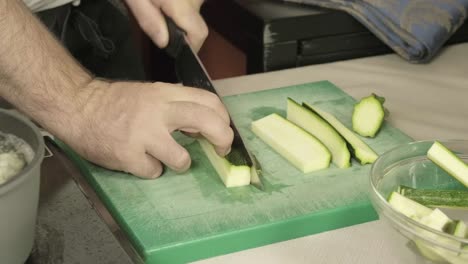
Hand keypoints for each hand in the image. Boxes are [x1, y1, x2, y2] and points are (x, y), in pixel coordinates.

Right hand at [66, 80, 232, 178]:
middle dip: (223, 140)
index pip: (210, 101)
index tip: (223, 132)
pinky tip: (140, 160)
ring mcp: (143, 135)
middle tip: (222, 150)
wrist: (77, 106)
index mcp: (165, 94)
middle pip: (208, 122)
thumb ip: (176, 104)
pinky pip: (153, 172)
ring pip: (182, 159)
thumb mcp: (150, 93)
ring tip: (167, 158)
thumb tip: (203, 122)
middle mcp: (158, 111)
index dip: (224, 120)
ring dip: (180, 163)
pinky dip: (150, 170)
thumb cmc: (115, 102)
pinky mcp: (128, 156)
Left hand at [125, 0, 207, 51]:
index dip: (191, 47)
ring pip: (192, 7)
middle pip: (195, 20)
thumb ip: (148, 19)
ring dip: (176, 9)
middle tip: (152, 12)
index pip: (198, 33)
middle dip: (177, 25)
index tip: (176, 51)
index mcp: (180, 2)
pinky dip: (178, 0)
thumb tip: (164, 43)